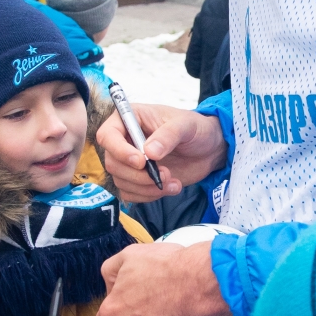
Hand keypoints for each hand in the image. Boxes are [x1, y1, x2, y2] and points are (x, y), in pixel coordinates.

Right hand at [97, 103, 226, 200]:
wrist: (209, 149)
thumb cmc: (196, 129)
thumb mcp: (186, 125)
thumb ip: (168, 135)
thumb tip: (149, 152)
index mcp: (130, 119)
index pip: (107, 135)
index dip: (119, 151)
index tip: (142, 161)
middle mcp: (125, 140)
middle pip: (112, 163)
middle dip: (138, 175)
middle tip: (164, 174)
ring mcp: (130, 161)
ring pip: (121, 181)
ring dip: (146, 187)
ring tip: (172, 182)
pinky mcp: (138, 179)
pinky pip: (130, 193)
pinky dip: (149, 196)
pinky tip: (170, 188)